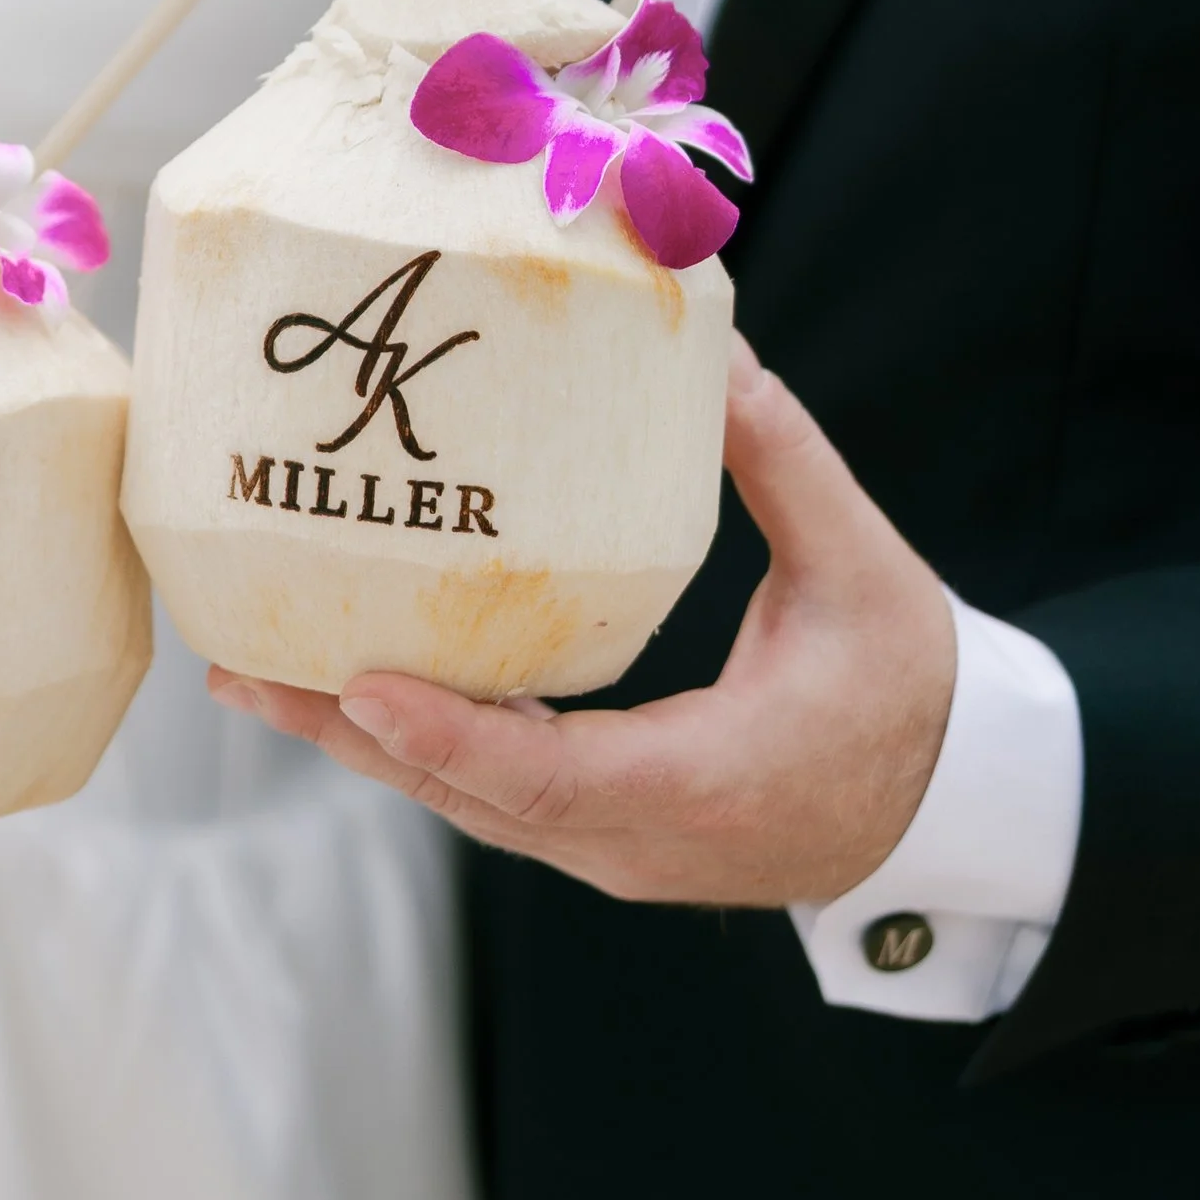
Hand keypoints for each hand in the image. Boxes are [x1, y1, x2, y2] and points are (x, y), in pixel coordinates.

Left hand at [209, 333, 954, 907]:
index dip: (449, 735)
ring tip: (256, 675)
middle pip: (473, 801)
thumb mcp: (859, 563)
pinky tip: (354, 691)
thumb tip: (709, 347)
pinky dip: (421, 750)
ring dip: (366, 746)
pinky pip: (498, 801)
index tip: (358, 684)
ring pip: (472, 808)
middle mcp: (646, 841)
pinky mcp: (615, 840)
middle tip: (240, 668)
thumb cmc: (916, 683)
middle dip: (351, 736)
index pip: (551, 777)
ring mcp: (624, 853)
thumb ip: (780, 457)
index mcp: (709, 781)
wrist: (958, 805)